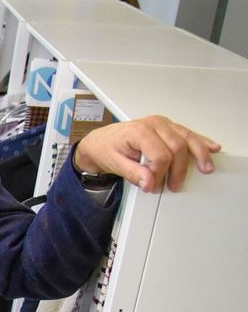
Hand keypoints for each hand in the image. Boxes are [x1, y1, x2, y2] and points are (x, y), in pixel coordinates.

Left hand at [74, 115, 219, 193]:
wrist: (100, 141)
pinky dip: (200, 142)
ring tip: (206, 168)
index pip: (160, 155)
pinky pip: (187, 134)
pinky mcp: (167, 127)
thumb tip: (149, 183)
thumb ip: (133, 174)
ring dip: (199, 154)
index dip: (160, 173)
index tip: (154, 186)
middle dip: (178, 169)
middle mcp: (153, 124)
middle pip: (177, 147)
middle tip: (174, 186)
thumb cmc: (106, 149)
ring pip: (187, 138)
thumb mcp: (114, 164)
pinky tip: (211, 148)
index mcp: (139, 132)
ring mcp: (162, 124)